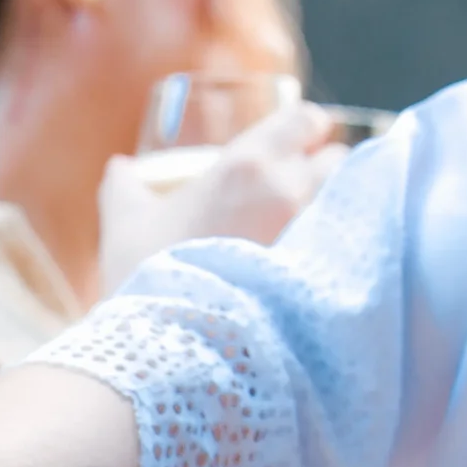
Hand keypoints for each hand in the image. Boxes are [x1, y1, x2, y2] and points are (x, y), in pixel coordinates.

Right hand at [97, 101, 342, 293]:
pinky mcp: (322, 280)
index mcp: (247, 164)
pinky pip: (344, 251)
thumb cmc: (143, 276)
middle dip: (322, 172)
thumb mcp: (125, 223)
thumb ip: (124, 187)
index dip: (304, 131)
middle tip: (295, 195)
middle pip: (337, 160)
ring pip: (346, 204)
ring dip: (331, 212)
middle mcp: (289, 191)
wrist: (168, 345)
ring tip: (303, 233)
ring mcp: (310, 235)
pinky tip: (305, 271)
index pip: (305, 121)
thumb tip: (120, 167)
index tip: (295, 146)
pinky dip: (332, 254)